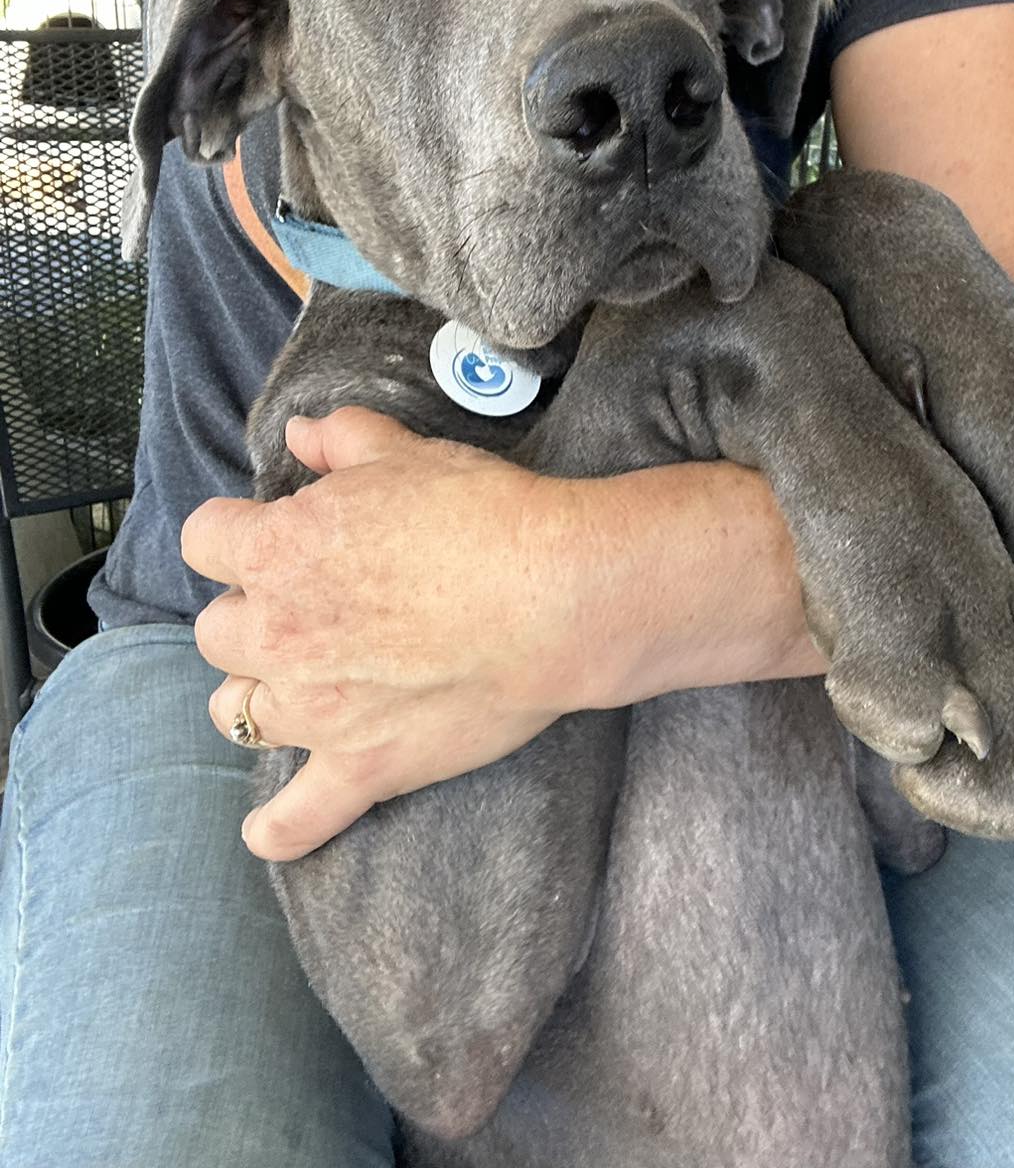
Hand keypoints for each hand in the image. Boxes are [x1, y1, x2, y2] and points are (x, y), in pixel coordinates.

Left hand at [184, 407, 595, 860]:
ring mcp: (313, 707)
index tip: (271, 535)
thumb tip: (302, 434)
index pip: (206, 540)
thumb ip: (342, 439)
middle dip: (249, 615)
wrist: (554, 596)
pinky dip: (280, 827)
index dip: (237, 534)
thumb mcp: (407, 454)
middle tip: (303, 607)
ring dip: (256, 693)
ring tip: (296, 684)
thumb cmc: (484, 517)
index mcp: (278, 549)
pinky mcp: (361, 764)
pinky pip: (298, 816)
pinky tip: (270, 831)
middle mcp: (277, 632)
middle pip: (215, 631)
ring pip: (235, 710)